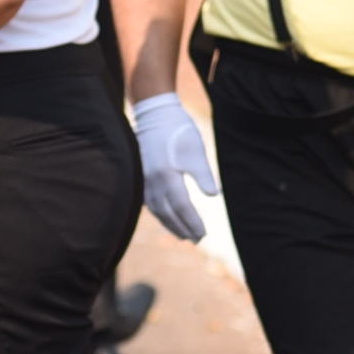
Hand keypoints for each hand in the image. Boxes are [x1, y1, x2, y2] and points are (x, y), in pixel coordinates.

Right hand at [133, 92, 218, 243]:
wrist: (154, 113)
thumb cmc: (179, 130)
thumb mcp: (196, 149)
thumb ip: (203, 173)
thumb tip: (213, 195)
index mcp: (167, 175)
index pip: (181, 206)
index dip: (193, 222)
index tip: (204, 234)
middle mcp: (152, 181)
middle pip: (167, 213)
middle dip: (182, 228)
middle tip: (196, 240)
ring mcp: (144, 179)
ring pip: (156, 210)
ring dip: (169, 224)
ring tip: (182, 235)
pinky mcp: (140, 176)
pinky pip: (148, 202)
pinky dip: (159, 213)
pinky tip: (165, 217)